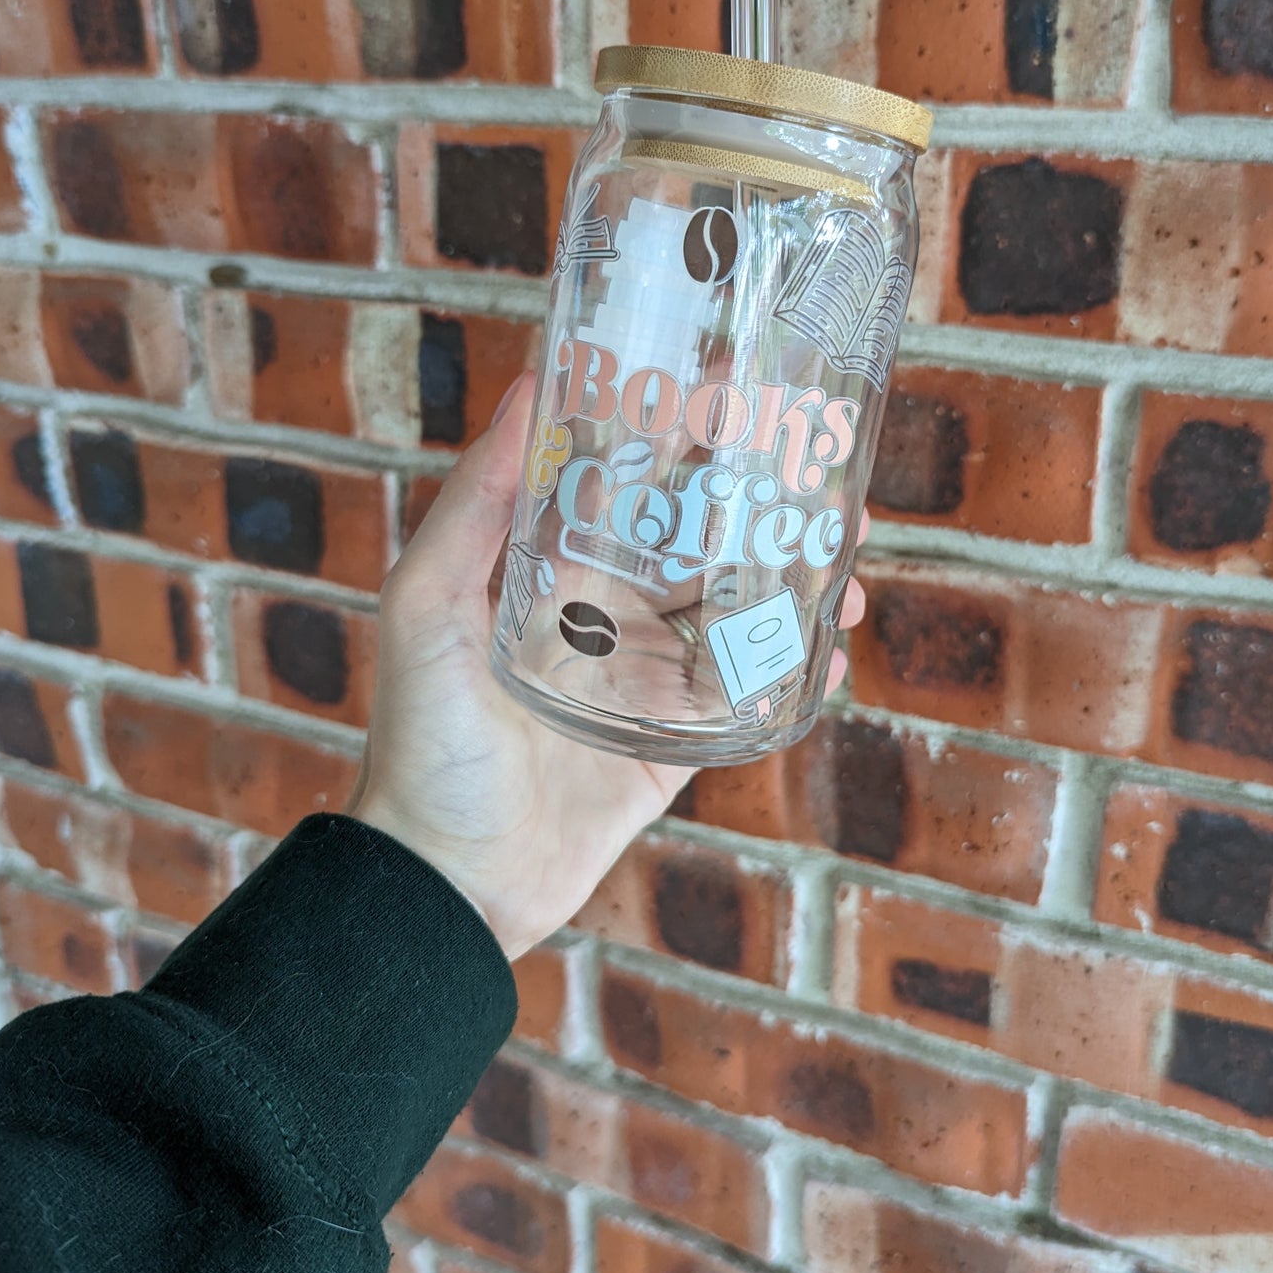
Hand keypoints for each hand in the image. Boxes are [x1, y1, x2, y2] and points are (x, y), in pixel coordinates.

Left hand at [346, 374, 866, 959]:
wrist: (447, 881)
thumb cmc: (423, 740)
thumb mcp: (427, 606)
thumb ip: (473, 505)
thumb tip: (527, 391)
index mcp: (557, 575)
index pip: (636, 488)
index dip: (690, 440)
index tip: (745, 398)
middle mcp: (609, 620)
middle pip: (707, 547)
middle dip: (771, 512)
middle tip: (835, 487)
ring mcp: (648, 686)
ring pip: (741, 618)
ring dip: (799, 588)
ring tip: (849, 574)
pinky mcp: (675, 750)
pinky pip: (747, 702)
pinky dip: (795, 676)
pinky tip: (830, 658)